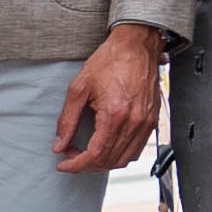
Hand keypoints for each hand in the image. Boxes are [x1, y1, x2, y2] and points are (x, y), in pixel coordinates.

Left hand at [55, 24, 165, 173]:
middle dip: (86, 163)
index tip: (63, 164)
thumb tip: (59, 144)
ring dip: (103, 161)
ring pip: (124, 159)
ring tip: (88, 149)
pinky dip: (120, 153)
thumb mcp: (79, 88)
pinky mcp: (152, 120)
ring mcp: (146, 122)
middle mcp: (134, 122)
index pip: (95, 154)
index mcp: (115, 114)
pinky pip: (137, 149)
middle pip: (109, 160)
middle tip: (72, 152)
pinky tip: (107, 144)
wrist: (136, 46)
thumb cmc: (111, 61)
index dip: (76, 165)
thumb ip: (67, 119)